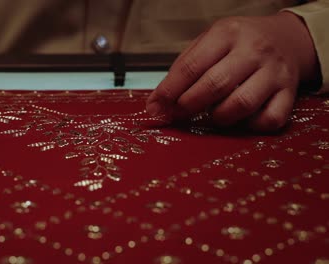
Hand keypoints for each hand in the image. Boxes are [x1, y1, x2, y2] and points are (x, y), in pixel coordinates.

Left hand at [146, 12, 318, 131]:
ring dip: (218, 118)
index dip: (168, 92)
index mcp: (226, 34)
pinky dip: (250, 126)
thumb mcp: (209, 41)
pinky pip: (269, 119)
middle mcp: (253, 50)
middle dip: (189, 106)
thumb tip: (157, 103)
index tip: (155, 108)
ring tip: (212, 115)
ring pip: (241, 104)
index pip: (190, 67)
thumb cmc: (238, 44)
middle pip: (214, 86)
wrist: (287, 38)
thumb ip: (183, 68)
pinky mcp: (289, 92)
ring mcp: (274, 72)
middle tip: (179, 114)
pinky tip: (240, 119)